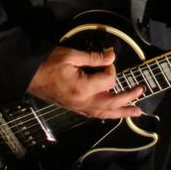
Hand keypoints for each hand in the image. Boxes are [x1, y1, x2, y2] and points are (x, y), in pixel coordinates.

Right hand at [26, 46, 143, 118]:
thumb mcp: (71, 55)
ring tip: (136, 112)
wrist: (29, 76)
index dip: (111, 68)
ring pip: (104, 113)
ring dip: (122, 112)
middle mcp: (83, 101)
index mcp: (83, 88)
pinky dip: (107, 114)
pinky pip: (95, 115)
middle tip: (141, 93)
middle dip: (128, 99)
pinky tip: (113, 113)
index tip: (107, 59)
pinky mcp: (75, 108)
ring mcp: (79, 107)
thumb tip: (112, 56)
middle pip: (111, 104)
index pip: (108, 80)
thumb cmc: (48, 63)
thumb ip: (94, 58)